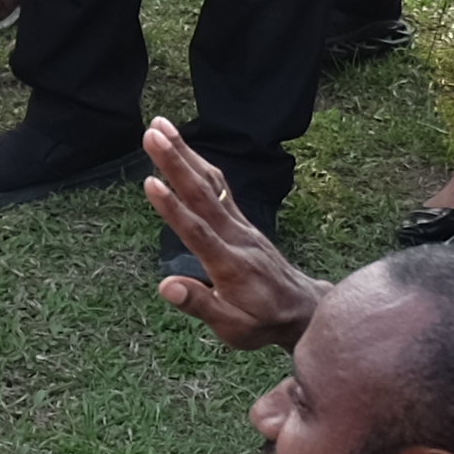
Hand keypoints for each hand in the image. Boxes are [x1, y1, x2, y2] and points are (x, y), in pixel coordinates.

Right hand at [143, 117, 316, 347]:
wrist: (302, 309)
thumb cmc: (263, 322)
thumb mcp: (233, 328)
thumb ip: (201, 305)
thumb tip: (165, 286)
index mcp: (229, 264)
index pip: (196, 231)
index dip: (172, 208)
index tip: (150, 181)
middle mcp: (235, 236)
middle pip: (202, 194)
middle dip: (175, 162)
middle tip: (151, 133)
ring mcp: (240, 225)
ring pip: (210, 183)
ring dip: (185, 153)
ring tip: (160, 126)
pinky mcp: (240, 221)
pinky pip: (218, 187)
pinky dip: (200, 164)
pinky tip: (184, 148)